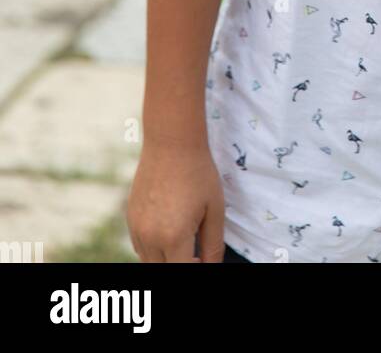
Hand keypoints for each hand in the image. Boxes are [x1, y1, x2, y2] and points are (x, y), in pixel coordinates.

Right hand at [126, 141, 224, 262]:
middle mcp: (150, 236)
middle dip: (179, 265)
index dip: (194, 269)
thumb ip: (213, 246)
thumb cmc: (198, 173)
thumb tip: (210, 267)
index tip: (202, 260)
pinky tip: (168, 230)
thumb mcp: (214, 210)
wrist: (172, 142)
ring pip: (148, 260)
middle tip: (195, 253)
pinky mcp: (129, 217)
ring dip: (165, 258)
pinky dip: (152, 248)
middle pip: (162, 270)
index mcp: (174, 237)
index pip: (181, 272)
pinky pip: (139, 245)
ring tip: (183, 240)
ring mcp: (136, 227)